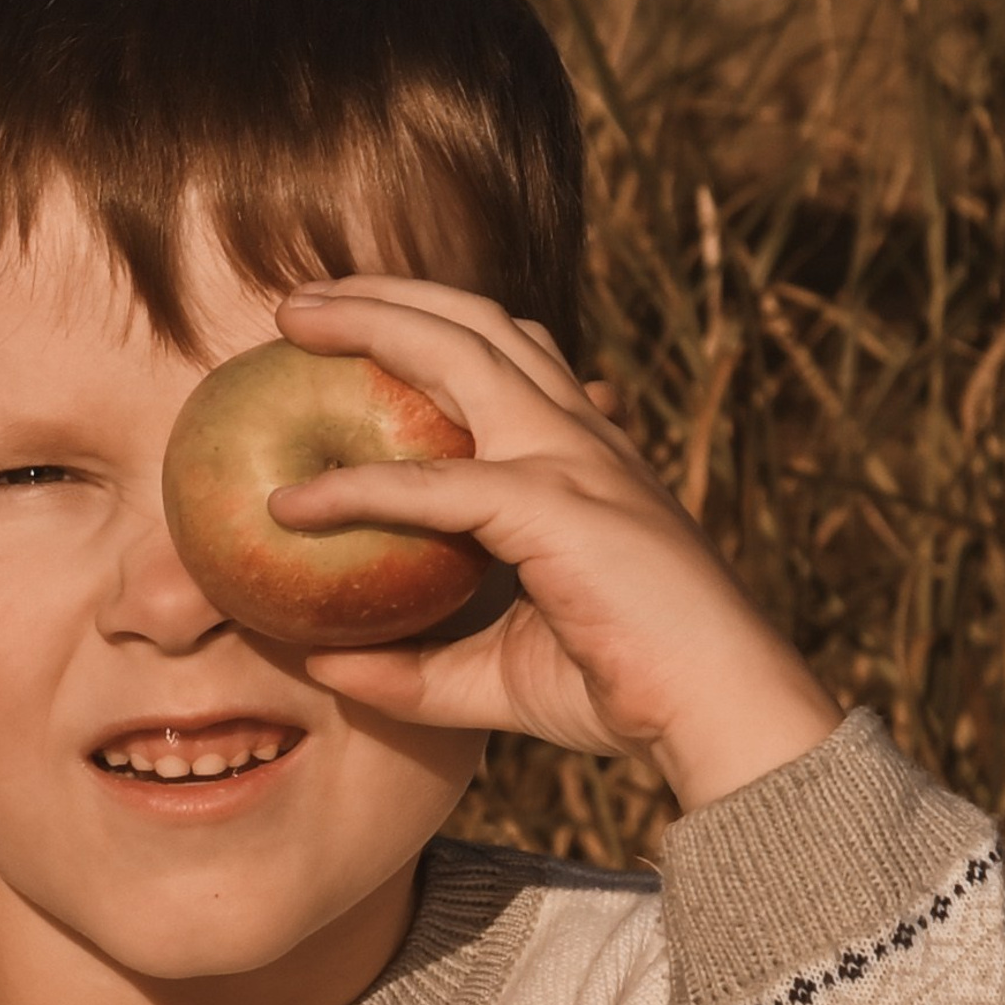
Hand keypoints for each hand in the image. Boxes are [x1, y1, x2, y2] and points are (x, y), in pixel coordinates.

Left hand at [263, 278, 837, 811]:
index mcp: (577, 457)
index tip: (352, 326)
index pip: (504, 356)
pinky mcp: (553, 507)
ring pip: (459, 354)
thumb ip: (412, 669)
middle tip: (295, 303)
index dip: (429, 327)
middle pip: (473, 323)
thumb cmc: (618, 690)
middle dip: (383, 294)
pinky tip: (290, 504)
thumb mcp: (494, 677)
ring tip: (289, 320)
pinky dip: (356, 488)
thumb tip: (322, 664)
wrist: (714, 710)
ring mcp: (571, 459)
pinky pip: (433, 487)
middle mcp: (577, 436)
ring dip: (370, 324)